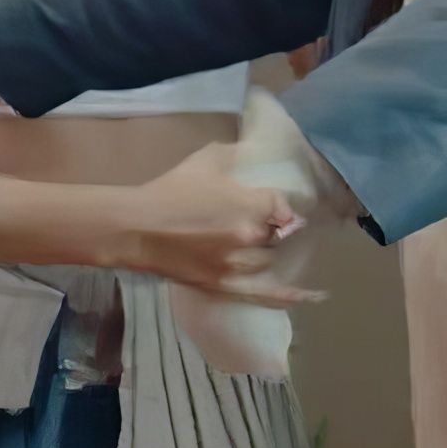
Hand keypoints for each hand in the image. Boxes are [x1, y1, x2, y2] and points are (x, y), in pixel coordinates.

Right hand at [126, 144, 311, 300]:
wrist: (136, 228)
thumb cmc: (169, 191)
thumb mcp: (204, 160)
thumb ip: (234, 154)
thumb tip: (252, 150)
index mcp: (250, 204)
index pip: (281, 205)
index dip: (276, 205)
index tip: (270, 205)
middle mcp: (250, 236)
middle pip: (275, 234)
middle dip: (267, 228)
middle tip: (251, 222)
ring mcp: (237, 264)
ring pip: (267, 260)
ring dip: (263, 251)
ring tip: (251, 244)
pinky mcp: (223, 285)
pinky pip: (263, 294)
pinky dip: (287, 296)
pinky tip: (310, 297)